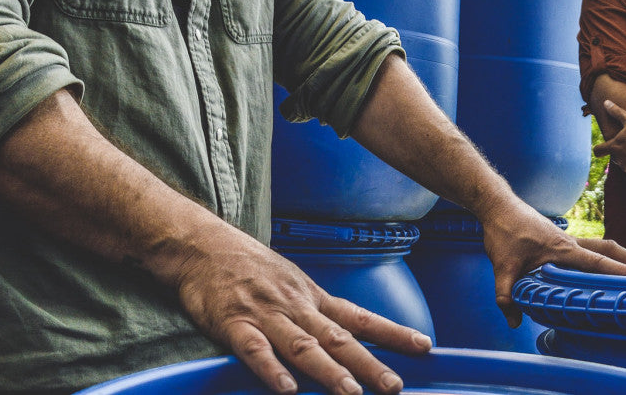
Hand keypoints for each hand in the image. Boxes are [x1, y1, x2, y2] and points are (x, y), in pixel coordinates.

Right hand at [171, 226, 431, 394]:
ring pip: (303, 346)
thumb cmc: (246, 265)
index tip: (423, 347)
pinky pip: (255, 350)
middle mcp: (295, 306)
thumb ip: (314, 309)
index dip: (392, 333)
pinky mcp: (233, 323)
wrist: (202, 244)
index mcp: (311, 297)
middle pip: (338, 338)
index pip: (359, 317)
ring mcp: (265, 314)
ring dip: (329, 372)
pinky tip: (287, 389)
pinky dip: (272, 370)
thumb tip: (345, 333)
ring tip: (351, 393)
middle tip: (395, 386)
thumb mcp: (290, 281)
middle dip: (369, 364)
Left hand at [478, 199, 625, 327]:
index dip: (618, 271)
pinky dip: (606, 255)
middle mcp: (570, 242)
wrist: (498, 206)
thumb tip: (513, 321)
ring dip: (623, 257)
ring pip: (603, 246)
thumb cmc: (503, 231)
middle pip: (610, 250)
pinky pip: (591, 247)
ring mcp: (568, 239)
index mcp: (562, 249)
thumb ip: (506, 294)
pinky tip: (607, 265)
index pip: (596, 262)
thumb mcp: (501, 266)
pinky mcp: (561, 239)